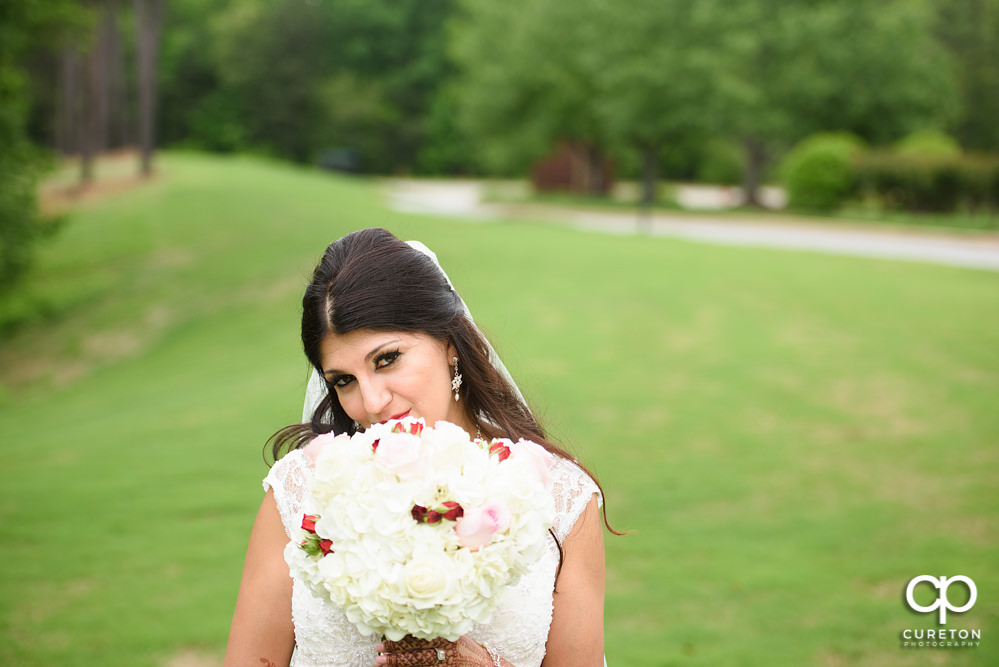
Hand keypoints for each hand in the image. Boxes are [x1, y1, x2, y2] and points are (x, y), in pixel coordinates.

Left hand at [375, 635, 497, 666]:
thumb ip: (437, 631)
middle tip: (378, 650)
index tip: (385, 636)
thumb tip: (413, 625)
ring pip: (417, 662)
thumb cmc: (468, 649)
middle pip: (415, 648)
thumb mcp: (455, 634)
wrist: (486, 665)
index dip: (401, 636)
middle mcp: (445, 647)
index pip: (420, 634)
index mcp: (446, 634)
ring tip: (382, 662)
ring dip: (398, 661)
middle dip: (395, 650)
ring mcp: (445, 661)